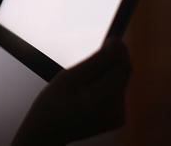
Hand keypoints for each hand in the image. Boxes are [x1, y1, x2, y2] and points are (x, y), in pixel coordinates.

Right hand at [13, 40, 131, 145]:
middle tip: (90, 61)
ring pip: (120, 82)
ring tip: (82, 82)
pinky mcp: (117, 118)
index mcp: (103, 101)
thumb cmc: (53, 102)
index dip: (120, 51)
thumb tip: (117, 44)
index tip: (111, 38)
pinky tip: (87, 92)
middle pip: (123, 75)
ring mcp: (118, 117)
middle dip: (112, 63)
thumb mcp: (71, 76)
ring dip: (107, 74)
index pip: (122, 68)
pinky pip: (117, 92)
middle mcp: (116, 111)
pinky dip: (106, 86)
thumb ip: (97, 60)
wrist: (47, 131)